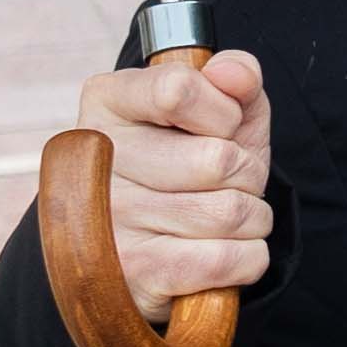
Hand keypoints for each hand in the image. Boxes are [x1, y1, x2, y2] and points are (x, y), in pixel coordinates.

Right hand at [71, 47, 271, 318]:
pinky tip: (221, 251)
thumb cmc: (191, 167)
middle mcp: (96, 160)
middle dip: (247, 175)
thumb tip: (236, 73)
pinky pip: (228, 260)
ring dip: (251, 219)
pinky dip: (248, 258)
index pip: (178, 90)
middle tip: (225, 183)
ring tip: (220, 218)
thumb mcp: (219, 113)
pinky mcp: (134, 273)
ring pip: (231, 213)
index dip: (225, 112)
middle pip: (218, 161)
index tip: (222, 127)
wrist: (150, 252)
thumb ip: (236, 79)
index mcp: (108, 102)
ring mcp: (109, 220)